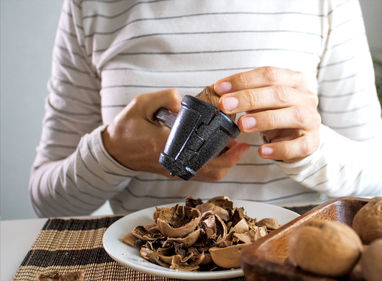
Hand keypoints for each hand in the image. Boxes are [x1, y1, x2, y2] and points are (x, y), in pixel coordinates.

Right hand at [102, 89, 248, 179]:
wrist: (113, 150)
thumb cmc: (126, 127)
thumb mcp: (140, 104)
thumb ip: (164, 97)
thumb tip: (184, 102)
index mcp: (166, 146)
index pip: (202, 154)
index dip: (224, 152)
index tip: (237, 139)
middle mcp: (173, 163)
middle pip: (211, 172)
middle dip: (231, 160)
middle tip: (243, 145)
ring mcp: (174, 170)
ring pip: (207, 176)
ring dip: (224, 164)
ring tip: (235, 148)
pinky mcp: (174, 171)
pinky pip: (200, 173)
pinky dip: (213, 166)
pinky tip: (219, 151)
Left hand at [214, 67, 320, 161]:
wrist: (299, 137)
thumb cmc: (276, 113)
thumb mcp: (262, 100)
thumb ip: (245, 93)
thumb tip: (217, 91)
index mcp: (295, 80)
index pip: (269, 74)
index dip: (243, 80)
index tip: (219, 88)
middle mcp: (307, 97)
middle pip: (279, 93)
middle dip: (249, 98)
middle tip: (225, 105)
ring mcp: (312, 119)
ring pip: (293, 116)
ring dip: (265, 119)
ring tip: (242, 125)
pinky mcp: (313, 142)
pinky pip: (298, 146)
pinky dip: (279, 148)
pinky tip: (261, 151)